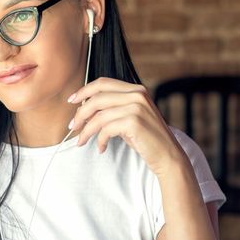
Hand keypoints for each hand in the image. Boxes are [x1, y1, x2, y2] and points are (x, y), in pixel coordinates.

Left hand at [68, 77, 188, 175]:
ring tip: (81, 142)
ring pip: (99, 116)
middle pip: (97, 98)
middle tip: (72, 127)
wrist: (168, 156)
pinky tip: (101, 148)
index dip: (84, 91)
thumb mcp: (129, 118)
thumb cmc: (146, 139)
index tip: (71, 101)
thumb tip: (83, 108)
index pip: (103, 83)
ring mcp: (137, 107)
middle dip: (80, 113)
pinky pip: (106, 129)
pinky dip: (100, 140)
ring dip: (86, 131)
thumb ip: (112, 109)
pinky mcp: (134, 122)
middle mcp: (137, 95)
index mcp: (136, 90)